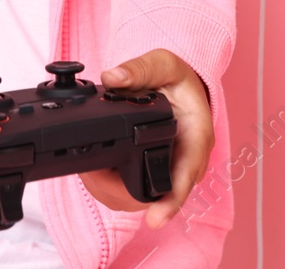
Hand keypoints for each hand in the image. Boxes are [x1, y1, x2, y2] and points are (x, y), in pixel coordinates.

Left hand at [80, 49, 214, 228]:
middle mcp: (187, 161)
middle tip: (90, 171)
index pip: (184, 176)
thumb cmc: (176, 79)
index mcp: (196, 136)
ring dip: (110, 188)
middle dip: (120, 191)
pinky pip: (132, 191)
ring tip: (89, 166)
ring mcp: (171, 170)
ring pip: (138, 198)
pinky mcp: (156, 173)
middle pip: (156, 194)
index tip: (154, 219)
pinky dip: (110, 184)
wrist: (180, 88)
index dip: (170, 201)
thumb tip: (113, 79)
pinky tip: (96, 168)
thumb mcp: (163, 64)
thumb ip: (138, 70)